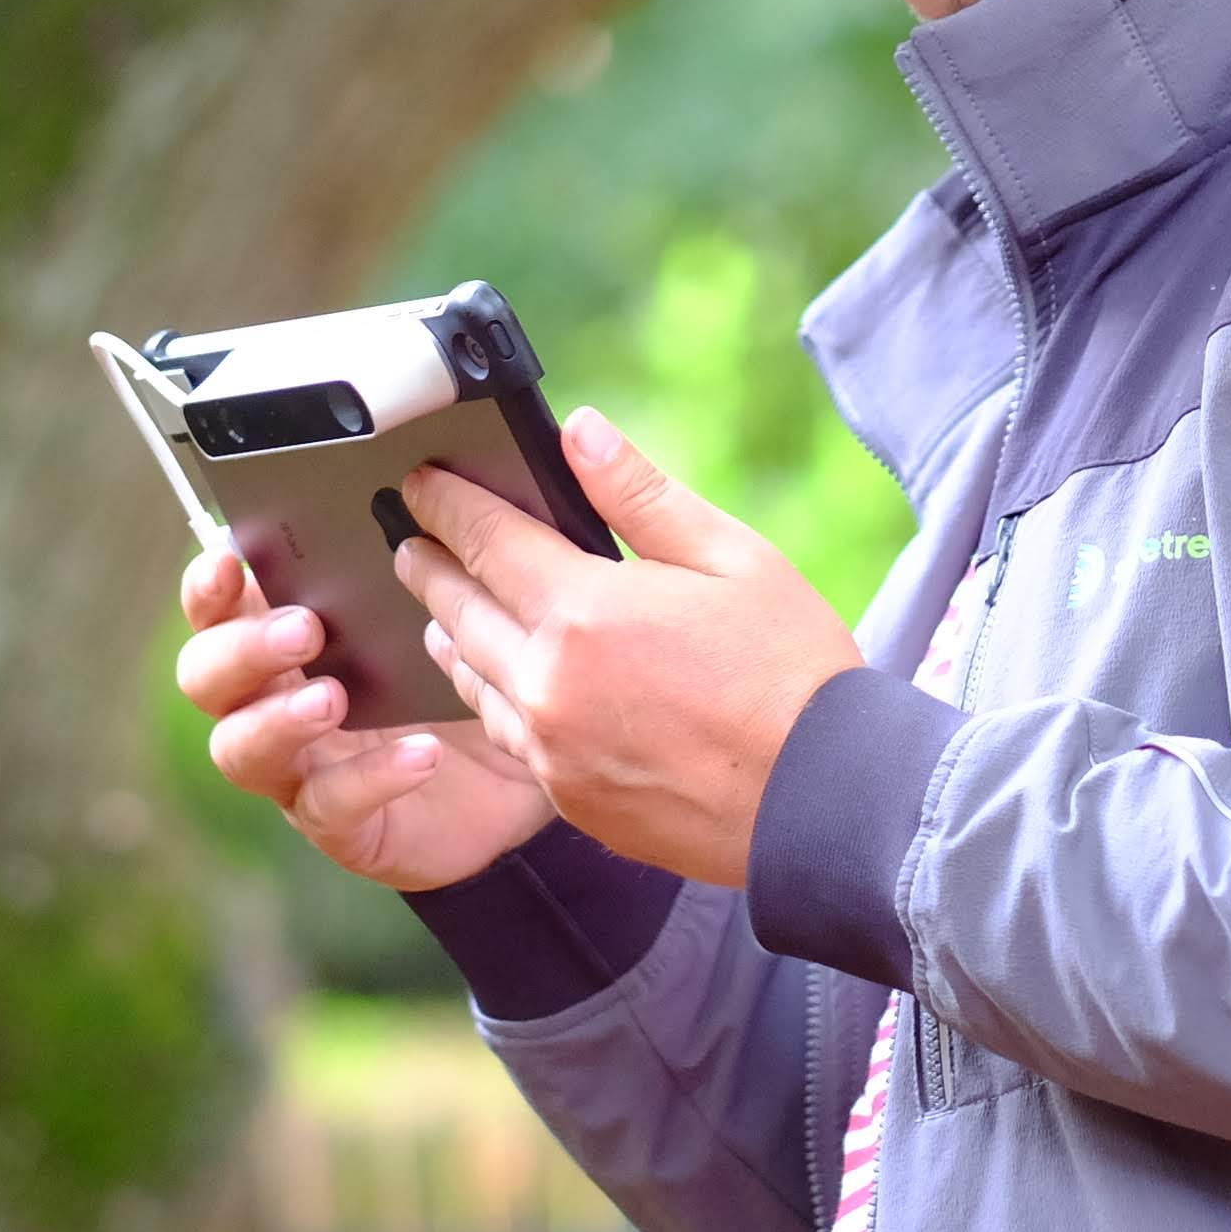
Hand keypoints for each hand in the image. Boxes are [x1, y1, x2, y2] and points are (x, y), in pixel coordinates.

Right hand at [175, 544, 554, 890]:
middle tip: (303, 629)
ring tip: (333, 697)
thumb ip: (426, 558)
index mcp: (285, 634)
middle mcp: (271, 699)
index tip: (229, 558)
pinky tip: (422, 753)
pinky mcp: (339, 822)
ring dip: (279, 718)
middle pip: (204, 676)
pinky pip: (329, 805)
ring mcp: (296, 766)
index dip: (208, 584)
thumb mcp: (449, 611)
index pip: (218, 605)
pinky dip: (371, 776)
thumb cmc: (468, 672)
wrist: (522, 771)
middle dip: (241, 648)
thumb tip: (437, 484)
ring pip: (239, 748)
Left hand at [395, 409, 866, 887]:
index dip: (448, 505)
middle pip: (461, 611)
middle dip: (430, 567)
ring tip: (438, 608)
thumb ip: (640, 494)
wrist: (823, 799)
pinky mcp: (569, 797)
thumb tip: (578, 431)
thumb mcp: (730, 557)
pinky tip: (495, 684)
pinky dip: (488, 696)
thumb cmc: (791, 669)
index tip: (420, 483)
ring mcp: (553, 750)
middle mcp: (550, 684)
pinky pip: (507, 735)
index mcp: (586, 612)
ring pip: (474, 679)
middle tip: (408, 539)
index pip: (488, 541)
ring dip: (450, 633)